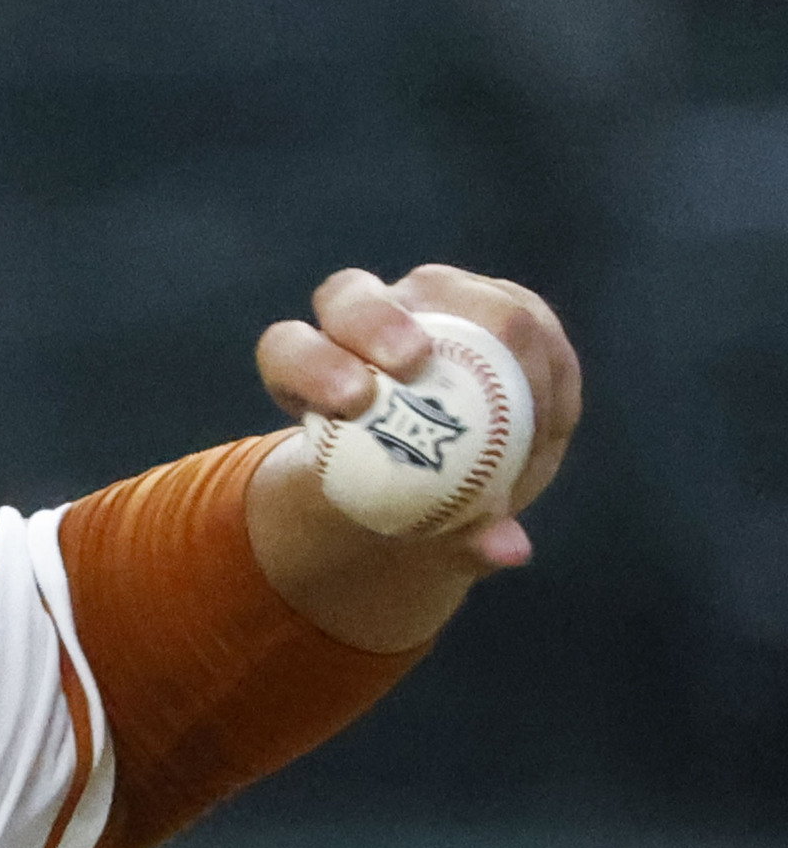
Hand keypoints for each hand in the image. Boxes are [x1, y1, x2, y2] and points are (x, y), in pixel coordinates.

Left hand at [256, 264, 581, 576]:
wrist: (444, 465)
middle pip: (351, 299)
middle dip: (381, 326)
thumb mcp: (413, 524)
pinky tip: (558, 410)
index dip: (314, 365)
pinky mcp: (491, 301)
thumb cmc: (406, 499)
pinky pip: (526, 318)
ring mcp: (425, 302)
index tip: (353, 400)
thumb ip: (452, 536)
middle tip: (417, 364)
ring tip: (531, 419)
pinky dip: (545, 363)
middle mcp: (358, 319)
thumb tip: (510, 550)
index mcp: (307, 369)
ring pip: (454, 296)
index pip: (288, 350)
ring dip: (493, 351)